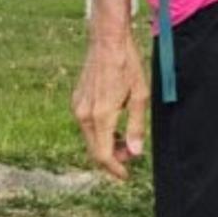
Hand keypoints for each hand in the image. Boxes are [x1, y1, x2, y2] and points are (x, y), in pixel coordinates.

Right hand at [72, 27, 149, 180]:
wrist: (107, 41)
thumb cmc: (127, 65)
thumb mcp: (140, 96)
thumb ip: (137, 126)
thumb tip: (135, 151)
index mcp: (101, 115)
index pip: (103, 155)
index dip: (114, 169)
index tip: (125, 175)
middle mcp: (84, 114)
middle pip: (94, 150)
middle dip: (111, 159)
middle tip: (130, 156)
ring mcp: (78, 107)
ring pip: (90, 138)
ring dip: (105, 145)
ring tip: (124, 141)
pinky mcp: (76, 100)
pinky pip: (87, 125)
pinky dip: (99, 132)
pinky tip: (114, 125)